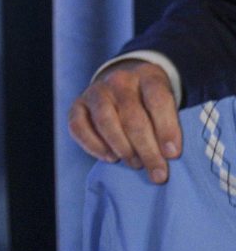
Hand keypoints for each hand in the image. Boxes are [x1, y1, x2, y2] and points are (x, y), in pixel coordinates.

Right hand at [69, 58, 182, 182]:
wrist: (122, 84)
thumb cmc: (150, 102)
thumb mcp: (167, 103)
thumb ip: (169, 124)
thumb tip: (169, 155)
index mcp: (148, 77)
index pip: (158, 100)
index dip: (167, 129)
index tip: (173, 154)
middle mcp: (119, 81)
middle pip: (132, 117)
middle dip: (147, 149)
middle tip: (157, 173)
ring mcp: (96, 91)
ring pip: (106, 121)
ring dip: (122, 148)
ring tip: (135, 164)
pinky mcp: (77, 104)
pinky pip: (78, 126)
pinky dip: (93, 145)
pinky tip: (110, 158)